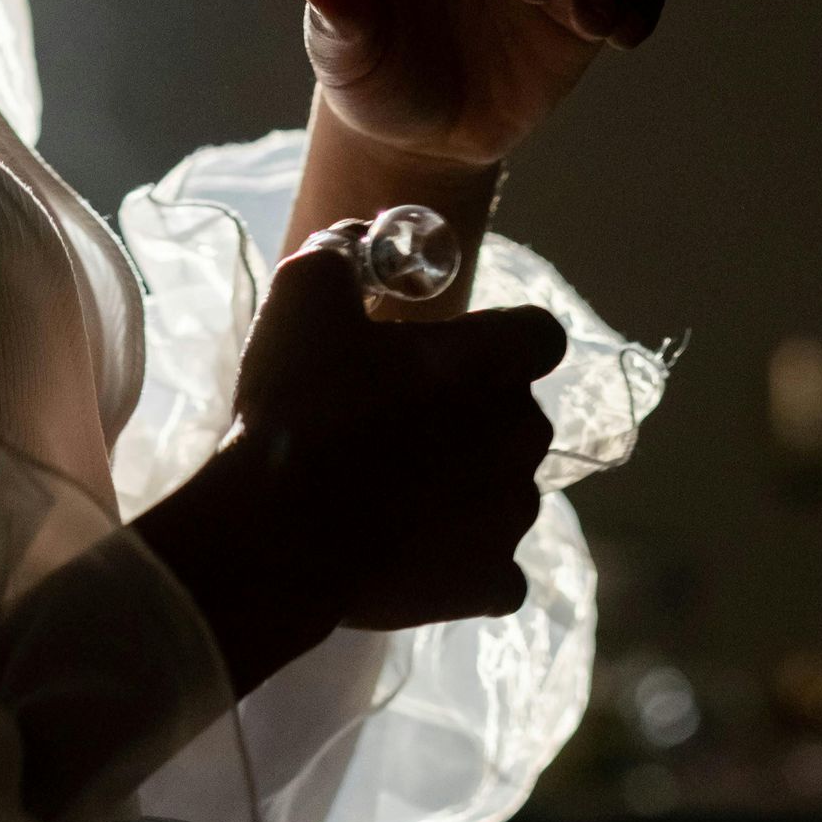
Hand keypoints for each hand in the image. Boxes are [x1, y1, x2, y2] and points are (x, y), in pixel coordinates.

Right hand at [135, 236, 564, 684]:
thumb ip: (345, 249)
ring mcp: (512, 517)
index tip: (444, 347)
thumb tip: (363, 237)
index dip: (498, 335)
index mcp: (492, 363)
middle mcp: (522, 436)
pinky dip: (460, 554)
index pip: (539, 333)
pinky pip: (492, 564)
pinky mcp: (492, 585)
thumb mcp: (306, 289)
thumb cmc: (301, 402)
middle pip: (515, 411)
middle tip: (396, 416)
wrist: (281, 531)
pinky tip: (409, 544)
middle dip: (471, 410)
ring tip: (391, 486)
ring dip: (464, 481)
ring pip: (503, 486)